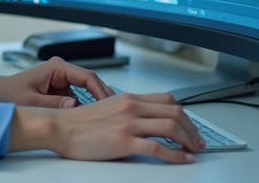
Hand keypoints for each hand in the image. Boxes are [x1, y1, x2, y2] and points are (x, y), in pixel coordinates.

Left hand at [0, 56, 115, 107]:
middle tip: (113, 113)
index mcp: (57, 67)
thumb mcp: (31, 100)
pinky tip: (91, 120)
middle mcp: (61, 71)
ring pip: (86, 92)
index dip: (100, 90)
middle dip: (101, 97)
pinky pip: (78, 99)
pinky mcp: (60, 92)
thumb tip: (75, 105)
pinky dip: (85, 108)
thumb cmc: (9, 93)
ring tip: (105, 118)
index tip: (108, 104)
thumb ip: (53, 103)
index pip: (87, 76)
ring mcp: (62, 81)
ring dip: (94, 103)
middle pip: (90, 83)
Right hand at [9, 92, 203, 163]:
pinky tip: (182, 160)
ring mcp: (129, 124)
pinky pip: (158, 148)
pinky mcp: (124, 142)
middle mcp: (132, 107)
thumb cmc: (79, 122)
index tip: (190, 127)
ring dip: (189, 140)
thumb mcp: (108, 108)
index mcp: (129, 98)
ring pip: (171, 127)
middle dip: (192, 129)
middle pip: (175, 112)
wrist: (60, 128)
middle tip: (198, 142)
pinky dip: (176, 155)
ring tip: (194, 151)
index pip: (168, 100)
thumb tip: (147, 123)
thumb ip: (128, 112)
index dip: (185, 114)